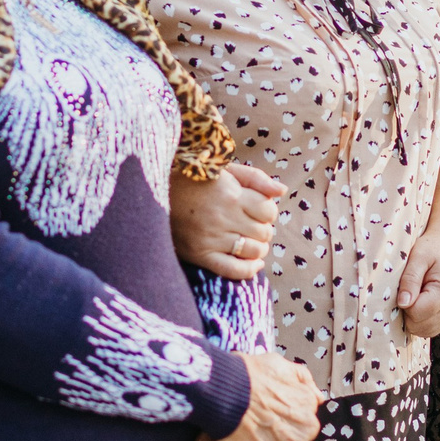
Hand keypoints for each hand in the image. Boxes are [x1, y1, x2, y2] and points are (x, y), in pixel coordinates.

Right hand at [172, 162, 283, 278]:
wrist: (157, 191)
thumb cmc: (196, 179)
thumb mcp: (226, 170)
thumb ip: (256, 178)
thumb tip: (282, 190)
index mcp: (231, 194)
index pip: (269, 210)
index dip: (268, 211)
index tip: (258, 209)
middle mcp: (223, 218)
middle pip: (264, 232)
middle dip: (264, 229)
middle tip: (252, 225)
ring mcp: (211, 238)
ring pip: (254, 251)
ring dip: (259, 247)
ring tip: (250, 240)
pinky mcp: (199, 254)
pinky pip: (234, 270)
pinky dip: (249, 270)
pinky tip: (254, 263)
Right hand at [217, 351, 322, 440]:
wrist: (224, 392)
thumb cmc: (246, 376)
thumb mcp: (280, 364)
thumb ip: (302, 379)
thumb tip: (317, 395)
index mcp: (308, 404)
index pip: (304, 419)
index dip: (286, 420)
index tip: (272, 420)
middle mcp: (307, 427)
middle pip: (299, 438)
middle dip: (283, 436)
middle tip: (261, 431)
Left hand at [395, 235, 439, 338]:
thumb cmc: (433, 248)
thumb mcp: (418, 256)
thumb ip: (410, 280)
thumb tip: (403, 303)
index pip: (416, 313)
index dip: (403, 302)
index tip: (404, 287)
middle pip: (418, 326)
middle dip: (407, 311)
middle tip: (409, 290)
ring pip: (422, 331)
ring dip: (413, 317)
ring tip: (416, 294)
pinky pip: (428, 329)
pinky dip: (420, 319)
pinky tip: (421, 302)